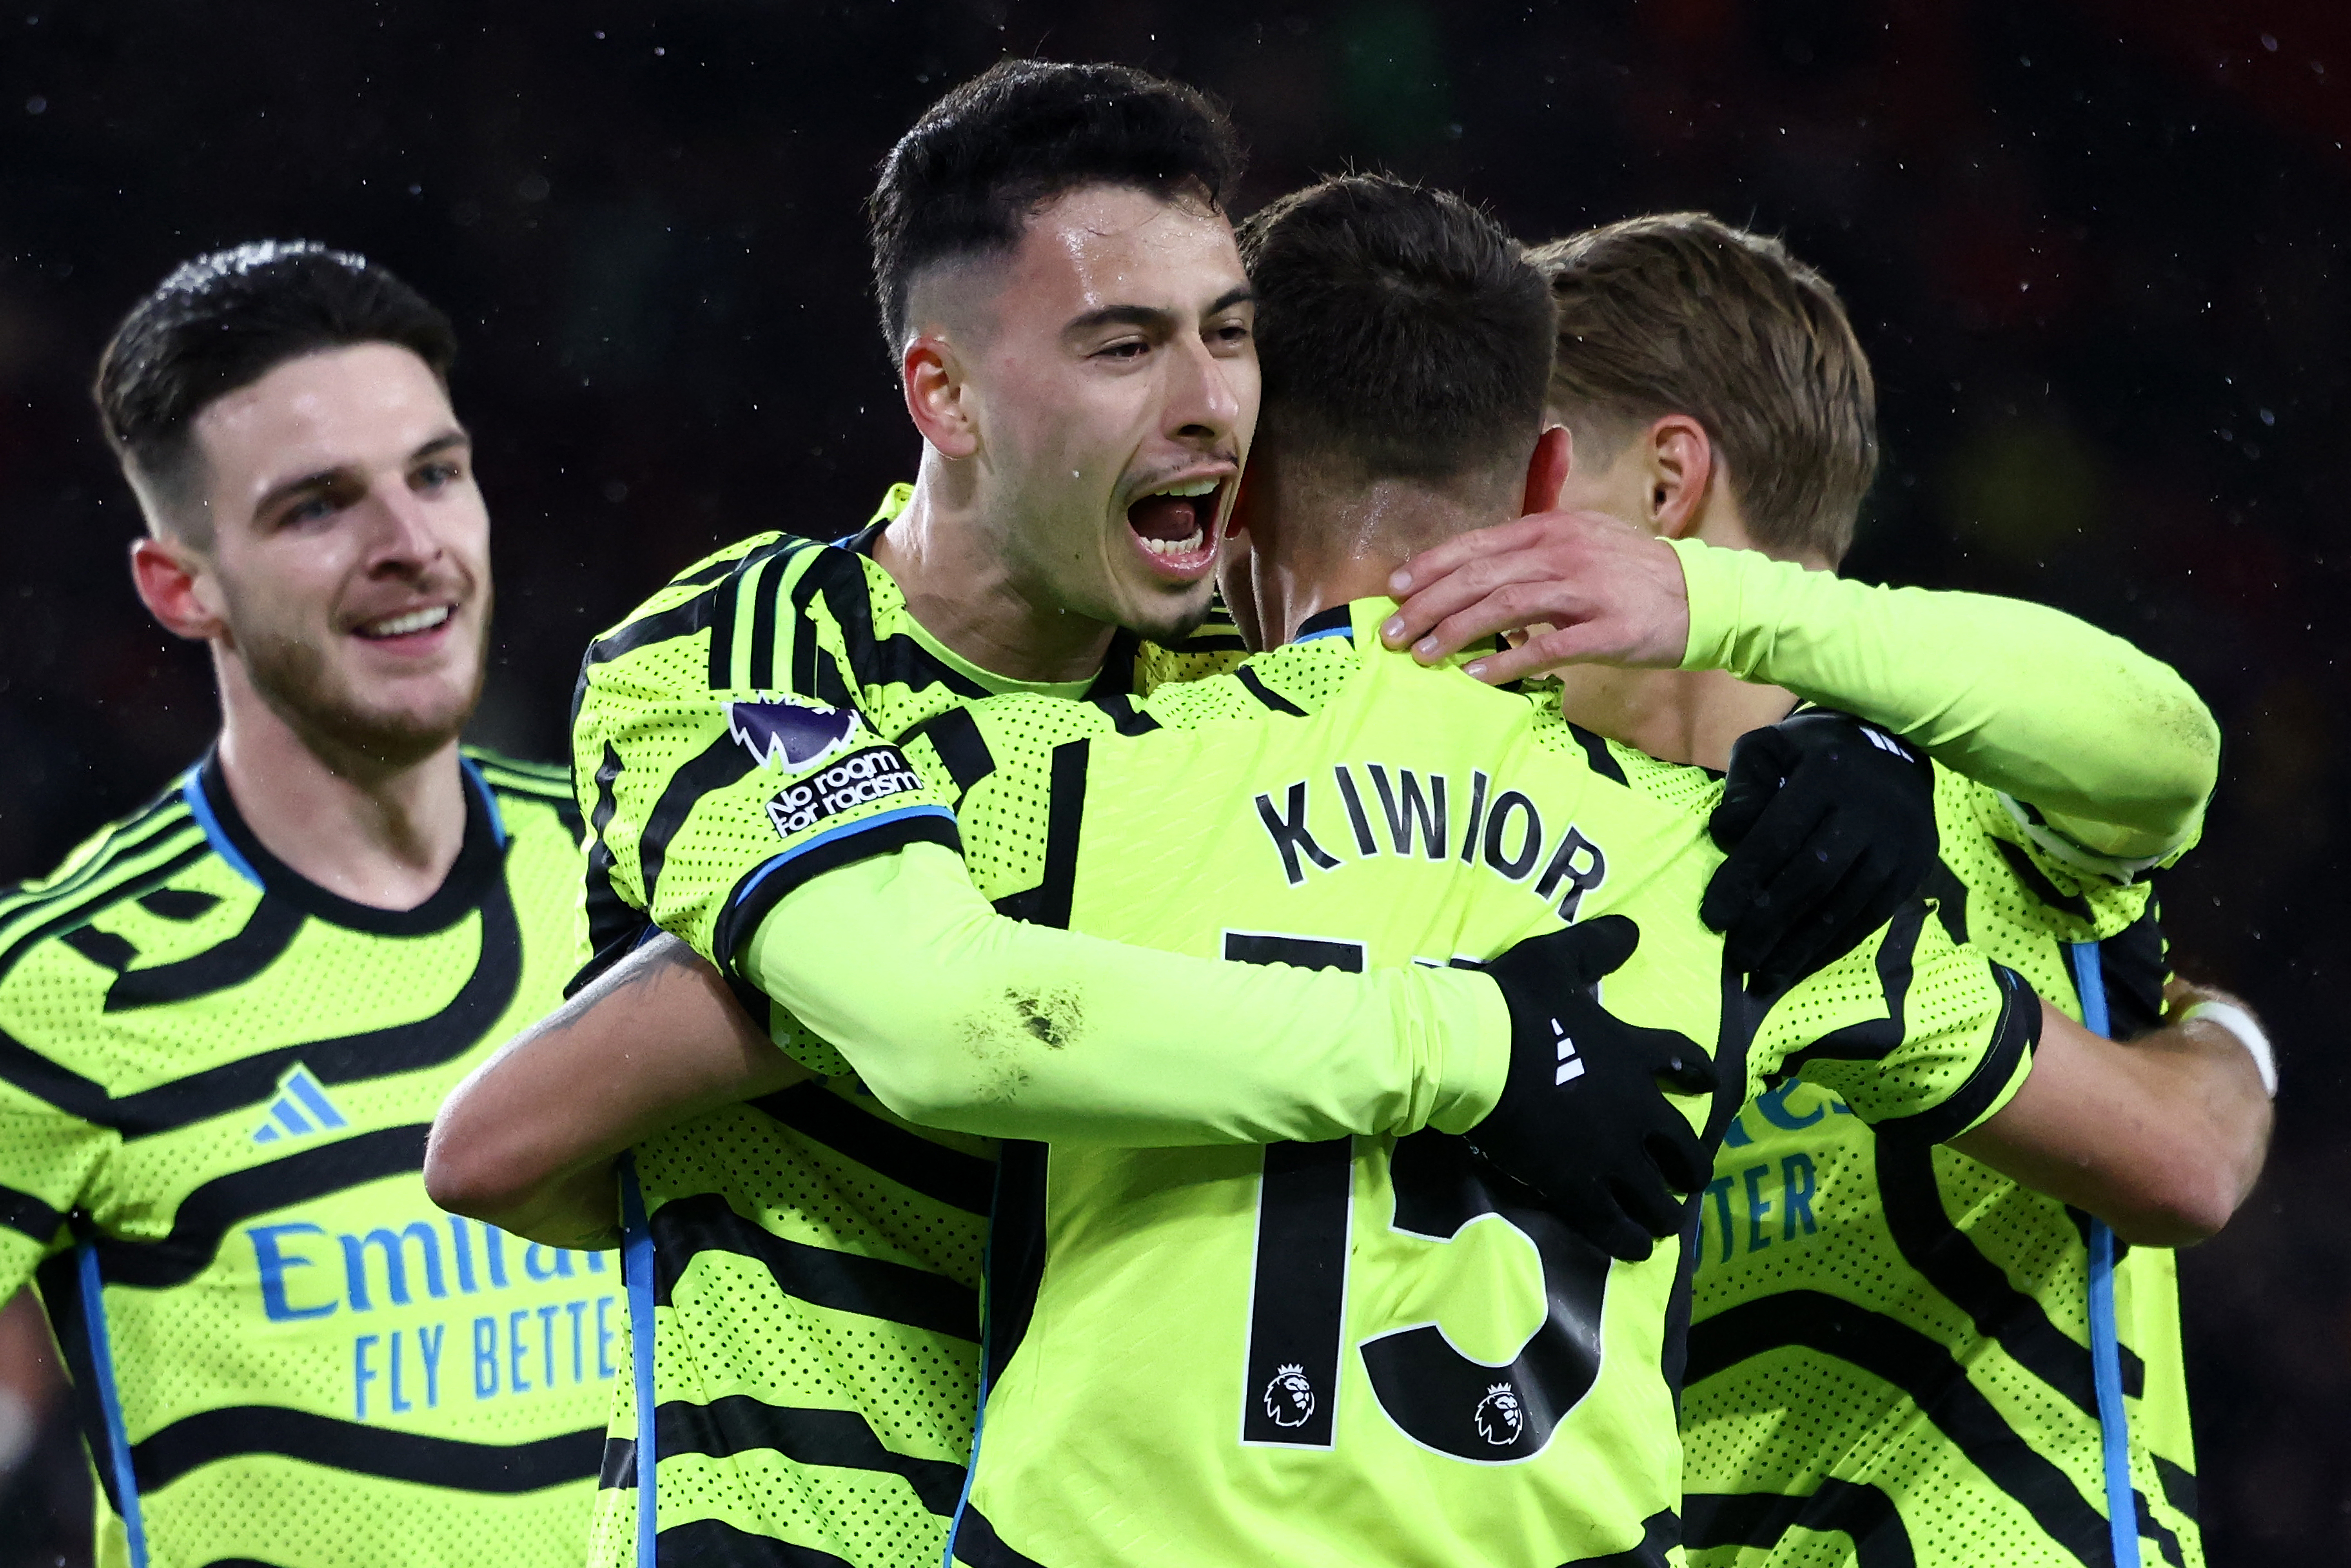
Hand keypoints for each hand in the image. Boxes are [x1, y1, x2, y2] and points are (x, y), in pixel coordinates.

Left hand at [1380, 510, 1690, 683]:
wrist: (1699, 597)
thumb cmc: (1629, 573)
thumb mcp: (1580, 540)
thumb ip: (1530, 545)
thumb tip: (1474, 563)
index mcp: (1552, 528)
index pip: (1477, 544)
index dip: (1430, 566)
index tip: (1393, 588)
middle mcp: (1563, 552)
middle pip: (1480, 576)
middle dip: (1428, 604)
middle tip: (1392, 632)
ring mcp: (1586, 590)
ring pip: (1505, 606)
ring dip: (1457, 631)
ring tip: (1422, 655)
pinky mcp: (1606, 630)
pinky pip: (1548, 648)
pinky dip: (1509, 661)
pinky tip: (1477, 676)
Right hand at [1465, 915, 1717, 1261]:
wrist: (1474, 1051)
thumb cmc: (1512, 1004)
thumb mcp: (1557, 959)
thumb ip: (1597, 946)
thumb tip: (1633, 926)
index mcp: (1632, 1053)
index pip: (1684, 1062)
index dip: (1700, 1073)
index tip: (1709, 1084)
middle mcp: (1635, 1109)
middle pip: (1684, 1148)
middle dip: (1690, 1168)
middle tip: (1687, 1177)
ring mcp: (1610, 1153)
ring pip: (1658, 1197)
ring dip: (1666, 1212)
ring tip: (1664, 1222)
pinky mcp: (1576, 1185)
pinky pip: (1615, 1225)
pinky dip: (1630, 1242)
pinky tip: (1637, 1251)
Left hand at [1704, 709, 1937, 991]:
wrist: (1895, 751)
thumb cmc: (1812, 756)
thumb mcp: (1769, 748)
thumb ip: (1742, 787)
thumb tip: (1726, 836)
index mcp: (1826, 775)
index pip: (1778, 837)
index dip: (1743, 881)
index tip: (1713, 918)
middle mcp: (1868, 811)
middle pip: (1812, 878)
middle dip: (1768, 924)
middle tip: (1735, 958)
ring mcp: (1897, 844)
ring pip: (1843, 907)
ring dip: (1799, 949)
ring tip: (1761, 978)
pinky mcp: (1914, 870)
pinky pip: (1869, 919)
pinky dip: (1831, 947)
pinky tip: (1799, 968)